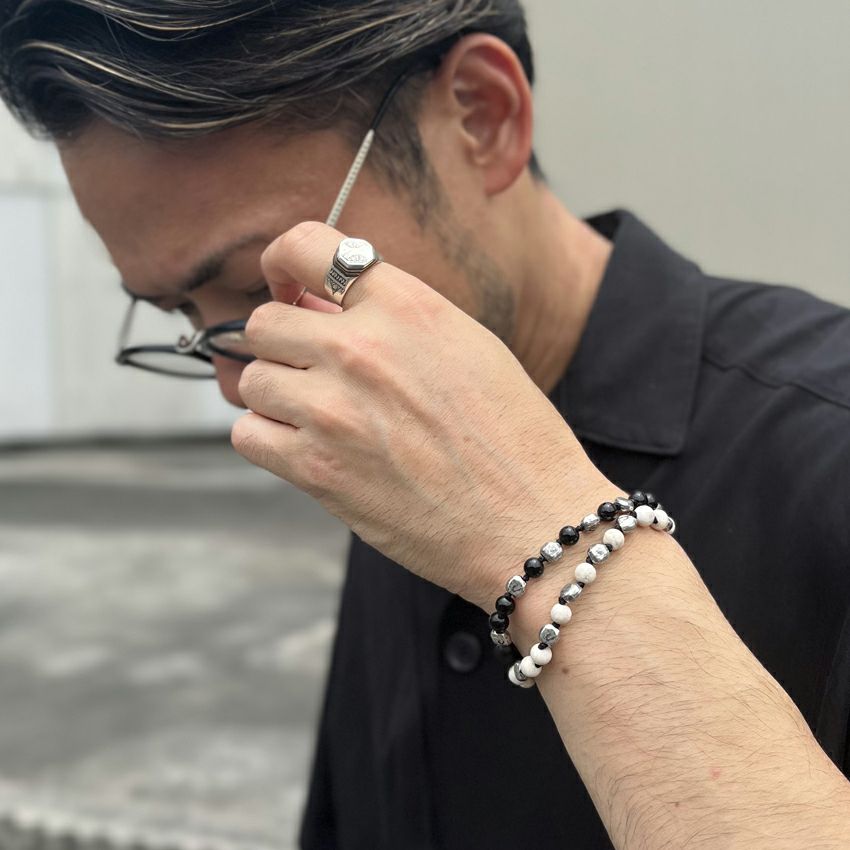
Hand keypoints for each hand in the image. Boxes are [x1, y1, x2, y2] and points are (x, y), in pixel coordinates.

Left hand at [232, 221, 609, 609]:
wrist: (529, 520)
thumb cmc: (513, 439)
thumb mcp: (469, 348)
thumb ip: (395, 318)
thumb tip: (319, 309)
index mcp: (407, 307)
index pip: (306, 246)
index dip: (282, 264)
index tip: (286, 286)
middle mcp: (362, 349)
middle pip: (264, 323)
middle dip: (283, 345)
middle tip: (312, 370)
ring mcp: (333, 410)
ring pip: (251, 380)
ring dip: (277, 396)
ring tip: (321, 417)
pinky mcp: (316, 470)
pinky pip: (248, 434)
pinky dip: (269, 439)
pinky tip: (307, 448)